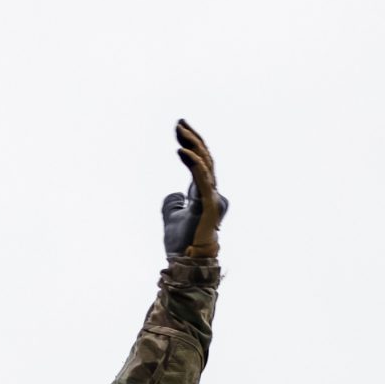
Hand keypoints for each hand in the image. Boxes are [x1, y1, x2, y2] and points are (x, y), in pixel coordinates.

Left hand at [160, 119, 225, 258]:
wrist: (187, 261)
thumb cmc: (181, 241)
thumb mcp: (171, 216)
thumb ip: (173, 202)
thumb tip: (176, 192)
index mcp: (204, 192)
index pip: (200, 162)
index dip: (193, 143)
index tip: (181, 127)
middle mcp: (212, 192)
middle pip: (205, 158)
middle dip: (192, 138)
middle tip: (180, 122)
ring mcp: (213, 198)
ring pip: (205, 166)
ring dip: (192, 146)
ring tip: (180, 132)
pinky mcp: (209, 205)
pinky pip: (201, 180)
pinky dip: (193, 164)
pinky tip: (182, 150)